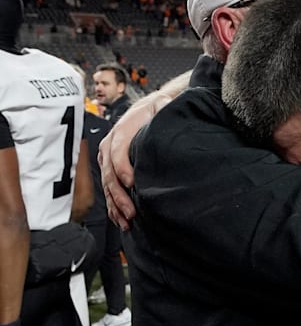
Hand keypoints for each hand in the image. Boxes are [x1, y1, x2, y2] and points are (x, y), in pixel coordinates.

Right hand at [99, 94, 166, 228]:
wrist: (145, 111)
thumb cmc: (153, 110)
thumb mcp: (159, 104)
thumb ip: (162, 107)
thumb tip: (167, 108)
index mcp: (119, 133)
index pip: (117, 152)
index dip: (122, 168)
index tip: (132, 182)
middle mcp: (108, 148)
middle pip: (109, 175)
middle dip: (119, 195)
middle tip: (131, 211)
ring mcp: (107, 161)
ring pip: (107, 187)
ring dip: (115, 206)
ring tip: (126, 222)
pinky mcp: (110, 171)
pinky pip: (109, 191)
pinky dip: (113, 207)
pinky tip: (120, 220)